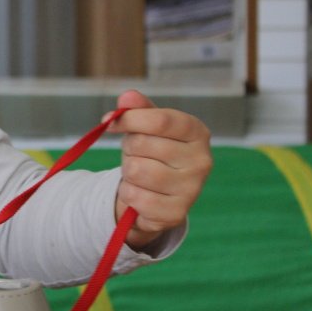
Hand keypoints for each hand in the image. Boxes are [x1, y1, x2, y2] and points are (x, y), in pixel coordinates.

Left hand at [109, 89, 212, 248]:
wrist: (158, 194)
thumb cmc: (152, 153)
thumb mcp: (147, 127)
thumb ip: (138, 109)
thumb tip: (127, 97)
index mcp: (197, 132)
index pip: (160, 120)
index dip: (129, 119)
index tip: (110, 122)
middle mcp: (201, 160)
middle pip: (142, 144)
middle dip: (129, 148)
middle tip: (136, 154)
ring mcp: (192, 189)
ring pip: (136, 170)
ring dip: (128, 171)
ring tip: (139, 173)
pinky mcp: (176, 213)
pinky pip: (134, 196)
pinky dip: (128, 193)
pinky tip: (140, 192)